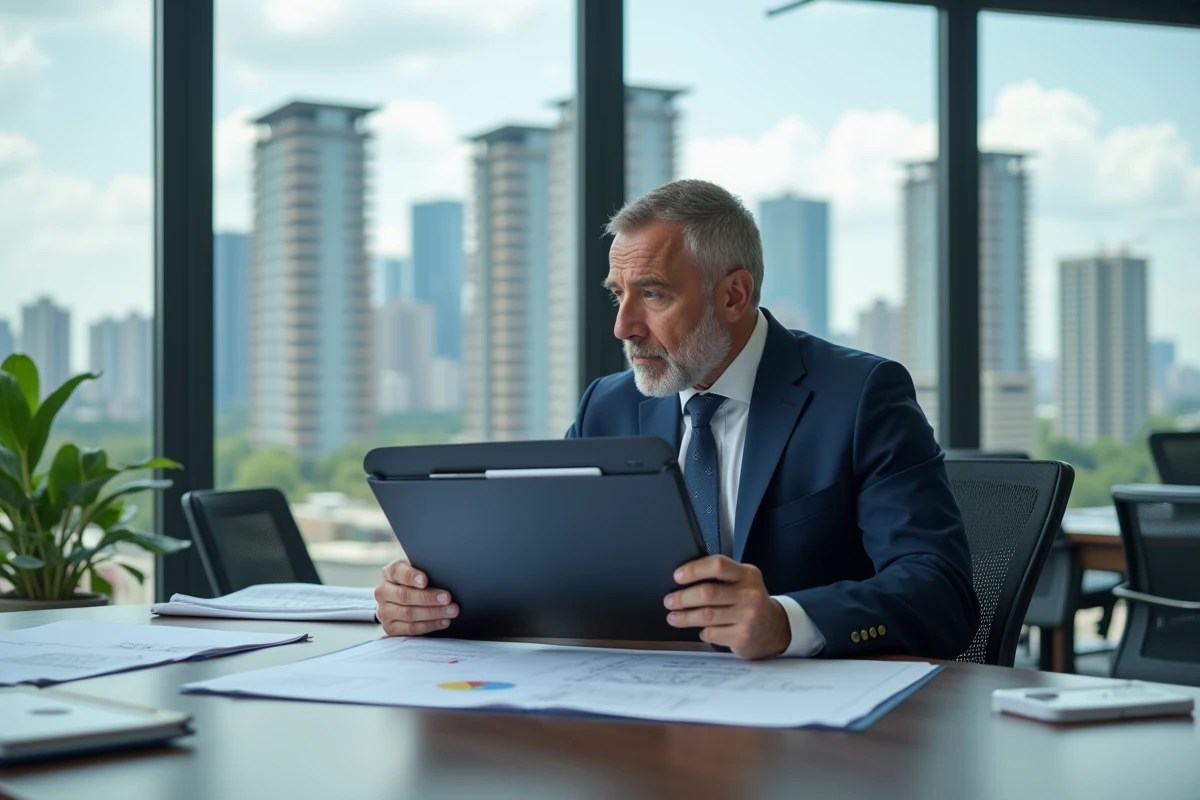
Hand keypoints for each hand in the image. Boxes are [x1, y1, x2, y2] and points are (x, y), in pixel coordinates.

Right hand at [374, 559, 458, 636]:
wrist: (404, 596)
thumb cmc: (416, 580)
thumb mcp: (418, 569)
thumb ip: (426, 569)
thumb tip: (444, 574)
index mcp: (389, 573)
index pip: (398, 572)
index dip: (411, 577)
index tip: (425, 580)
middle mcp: (383, 592)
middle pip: (404, 595)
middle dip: (428, 598)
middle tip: (447, 598)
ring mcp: (384, 611)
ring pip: (408, 614)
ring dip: (433, 613)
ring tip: (451, 611)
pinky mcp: (390, 627)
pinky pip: (410, 629)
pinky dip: (429, 625)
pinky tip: (443, 621)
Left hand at [664, 556, 790, 659]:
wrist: (774, 629)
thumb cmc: (749, 602)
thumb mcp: (743, 582)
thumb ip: (721, 576)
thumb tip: (684, 578)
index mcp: (748, 574)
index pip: (718, 565)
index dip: (694, 570)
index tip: (677, 576)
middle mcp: (750, 594)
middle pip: (708, 593)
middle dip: (682, 598)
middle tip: (669, 601)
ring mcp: (748, 617)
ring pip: (706, 615)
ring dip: (684, 617)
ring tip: (673, 617)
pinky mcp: (743, 636)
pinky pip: (712, 633)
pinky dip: (702, 632)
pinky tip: (700, 630)